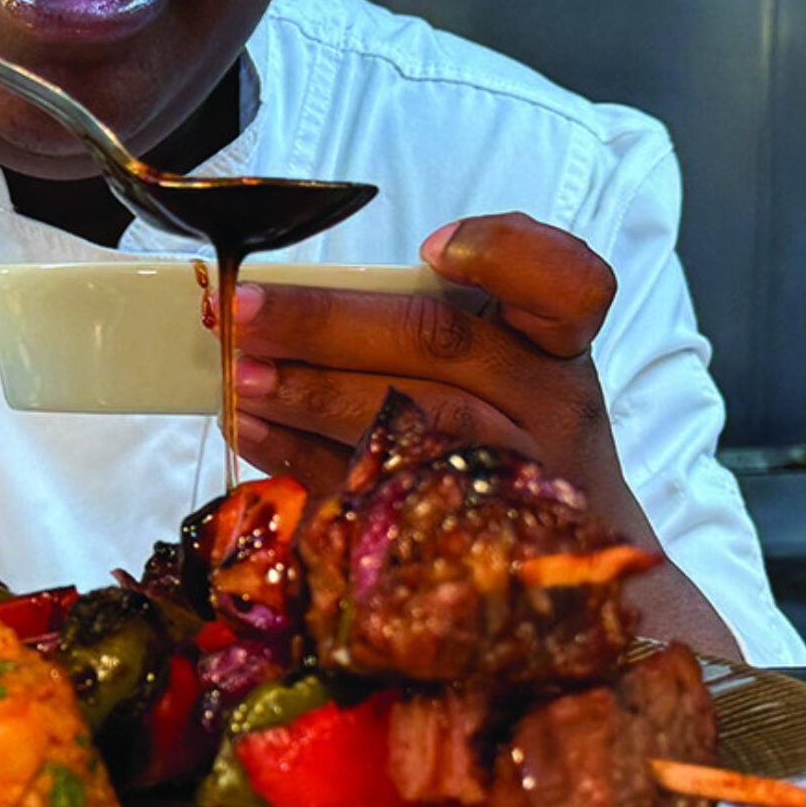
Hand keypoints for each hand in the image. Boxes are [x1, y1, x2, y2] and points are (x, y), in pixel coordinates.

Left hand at [229, 211, 644, 538]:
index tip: (432, 247)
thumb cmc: (509, 432)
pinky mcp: (445, 536)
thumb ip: (444, 314)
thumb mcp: (510, 362)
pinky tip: (249, 426)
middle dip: (327, 324)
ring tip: (237, 371)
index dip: (501, 256)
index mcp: (557, 351)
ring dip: (307, 392)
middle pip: (439, 345)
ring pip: (400, 422)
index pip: (568, 288)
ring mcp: (499, 481)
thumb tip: (305, 293)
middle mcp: (542, 412)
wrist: (556, 560)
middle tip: (246, 309)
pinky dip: (294, 453)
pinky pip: (361, 489)